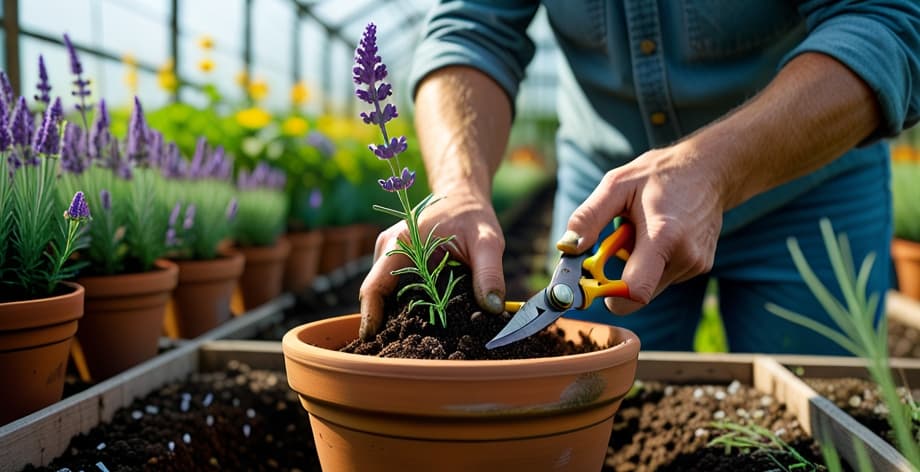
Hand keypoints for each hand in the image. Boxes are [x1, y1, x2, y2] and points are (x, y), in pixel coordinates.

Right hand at [359, 187, 505, 339]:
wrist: (462, 196)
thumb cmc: (472, 215)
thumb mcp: (488, 240)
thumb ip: (490, 273)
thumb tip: (492, 308)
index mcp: (400, 242)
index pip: (374, 286)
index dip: (370, 316)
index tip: (373, 340)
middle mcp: (387, 248)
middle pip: (377, 295)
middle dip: (386, 323)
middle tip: (403, 351)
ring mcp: (388, 255)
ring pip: (384, 293)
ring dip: (395, 315)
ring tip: (415, 342)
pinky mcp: (396, 261)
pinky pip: (393, 288)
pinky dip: (404, 305)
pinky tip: (422, 323)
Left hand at [556, 142, 725, 313]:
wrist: (708, 171)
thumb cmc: (657, 175)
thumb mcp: (616, 185)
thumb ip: (589, 217)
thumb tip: (567, 248)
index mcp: (663, 236)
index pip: (635, 292)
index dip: (609, 296)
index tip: (593, 284)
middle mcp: (685, 256)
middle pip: (638, 293)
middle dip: (619, 277)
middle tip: (617, 241)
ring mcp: (696, 264)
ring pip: (650, 286)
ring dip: (637, 266)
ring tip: (644, 231)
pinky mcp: (700, 267)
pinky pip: (663, 277)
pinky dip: (653, 263)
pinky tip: (659, 236)